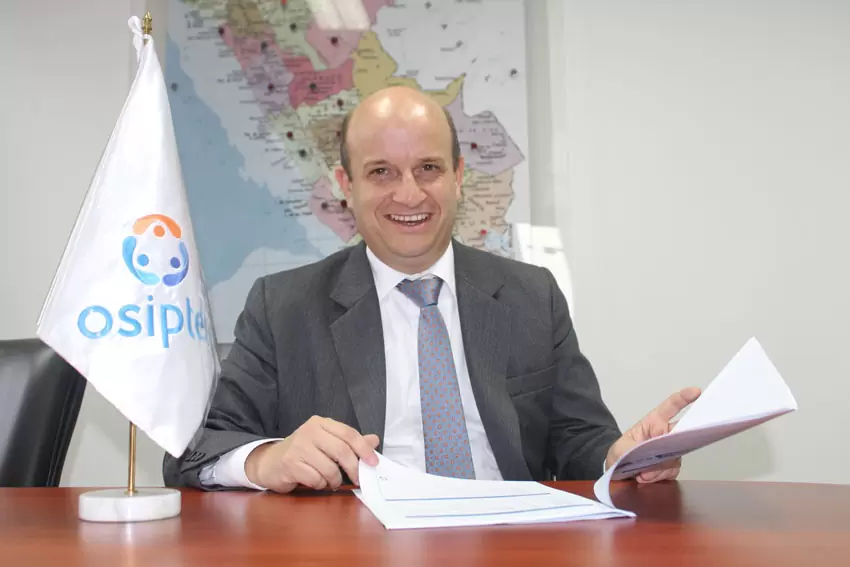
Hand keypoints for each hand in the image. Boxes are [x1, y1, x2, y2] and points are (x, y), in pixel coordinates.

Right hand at [245, 416, 379, 492]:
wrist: (270, 462)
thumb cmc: (302, 453)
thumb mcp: (326, 443)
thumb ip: (349, 442)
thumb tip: (374, 440)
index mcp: (320, 423)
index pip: (349, 433)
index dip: (364, 449)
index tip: (373, 462)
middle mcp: (309, 431)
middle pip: (341, 450)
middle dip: (353, 468)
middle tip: (358, 479)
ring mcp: (298, 447)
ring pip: (329, 468)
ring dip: (335, 480)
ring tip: (331, 481)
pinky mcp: (290, 463)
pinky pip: (316, 479)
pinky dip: (320, 485)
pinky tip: (316, 482)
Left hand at [605, 387, 700, 482]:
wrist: (617, 470)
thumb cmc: (620, 452)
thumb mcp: (622, 449)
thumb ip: (637, 451)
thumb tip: (654, 459)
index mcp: (654, 423)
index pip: (670, 407)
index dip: (683, 398)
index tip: (696, 392)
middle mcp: (665, 434)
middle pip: (682, 433)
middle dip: (682, 440)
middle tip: (670, 448)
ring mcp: (670, 451)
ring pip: (676, 457)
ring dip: (660, 467)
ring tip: (643, 472)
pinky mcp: (671, 466)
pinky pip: (672, 471)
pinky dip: (659, 476)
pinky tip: (646, 477)